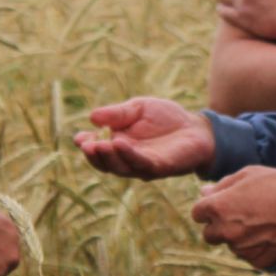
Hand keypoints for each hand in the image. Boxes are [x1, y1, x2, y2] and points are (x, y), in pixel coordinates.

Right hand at [74, 98, 214, 179]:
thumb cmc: (166, 118)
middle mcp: (127, 158)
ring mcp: (142, 166)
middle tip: (86, 144)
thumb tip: (92, 117)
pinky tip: (120, 143)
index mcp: (118, 143)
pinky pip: (141, 164)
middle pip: (105, 162)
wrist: (196, 127)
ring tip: (99, 144)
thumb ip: (117, 113)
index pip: (97, 148)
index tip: (79, 138)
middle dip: (94, 154)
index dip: (86, 144)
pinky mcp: (159, 167)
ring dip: (108, 157)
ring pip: (120, 167)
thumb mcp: (138, 108)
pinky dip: (129, 155)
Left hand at [191, 165, 275, 268]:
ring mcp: (241, 248)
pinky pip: (247, 255)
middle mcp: (226, 231)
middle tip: (241, 214)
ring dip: (238, 236)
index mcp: (219, 207)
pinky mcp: (256, 261)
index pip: (197, 213)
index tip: (222, 204)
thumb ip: (222, 185)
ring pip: (230, 245)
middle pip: (209, 234)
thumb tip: (204, 193)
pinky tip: (269, 233)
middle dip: (219, 225)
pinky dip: (254, 247)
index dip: (208, 207)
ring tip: (261, 221)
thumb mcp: (249, 174)